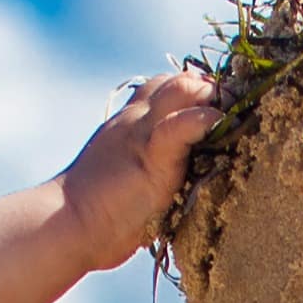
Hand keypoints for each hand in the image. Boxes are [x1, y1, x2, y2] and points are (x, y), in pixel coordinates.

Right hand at [58, 67, 219, 273]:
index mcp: (130, 122)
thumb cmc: (99, 212)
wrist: (67, 224)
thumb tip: (179, 173)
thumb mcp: (127, 176)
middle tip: (235, 109)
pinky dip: (203, 118)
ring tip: (233, 113)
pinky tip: (218, 121)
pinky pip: (180, 124)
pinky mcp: (152, 155)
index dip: (195, 92)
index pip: (166, 87)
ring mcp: (142, 132)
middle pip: (177, 79)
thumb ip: (152, 163)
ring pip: (182, 88)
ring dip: (213, 95)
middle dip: (210, 88)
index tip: (219, 108)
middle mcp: (135, 118)